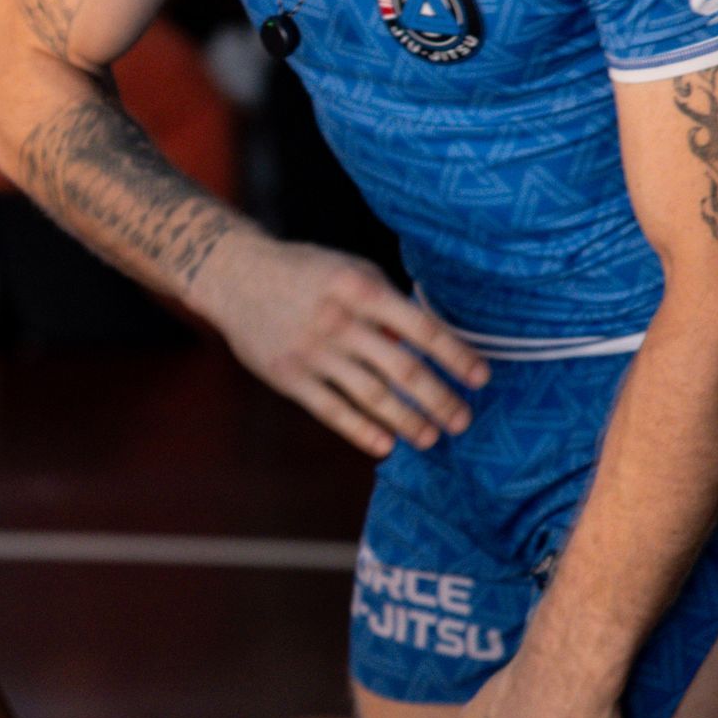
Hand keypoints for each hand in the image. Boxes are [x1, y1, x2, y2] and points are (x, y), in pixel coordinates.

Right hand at [203, 238, 485, 456]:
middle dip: (439, 400)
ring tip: (432, 437)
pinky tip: (387, 445)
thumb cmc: (306, 273)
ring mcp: (313, 352)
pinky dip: (362, 431)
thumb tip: (427, 343)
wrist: (236, 276)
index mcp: (362, 289)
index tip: (481, 379)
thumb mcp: (350, 271)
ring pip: (372, 396)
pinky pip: (333, 410)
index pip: (422, 328)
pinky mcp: (289, 376)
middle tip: (463, 420)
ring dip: (408, 421)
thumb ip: (387, 304)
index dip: (455, 356)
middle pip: (403, 370)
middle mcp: (339, 322)